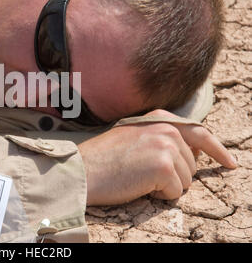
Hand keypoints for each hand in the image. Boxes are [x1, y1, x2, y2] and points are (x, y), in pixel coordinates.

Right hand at [78, 109, 236, 205]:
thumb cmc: (104, 158)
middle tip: (145, 174)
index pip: (199, 132)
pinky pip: (176, 191)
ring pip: (187, 179)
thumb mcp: (134, 135)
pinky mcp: (163, 165)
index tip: (229, 162)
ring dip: (166, 185)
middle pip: (193, 162)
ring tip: (138, 177)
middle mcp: (166, 127)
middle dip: (175, 174)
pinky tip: (139, 185)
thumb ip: (161, 136)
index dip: (217, 150)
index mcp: (159, 118)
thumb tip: (193, 150)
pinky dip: (160, 195)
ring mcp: (166, 144)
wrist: (82, 169)